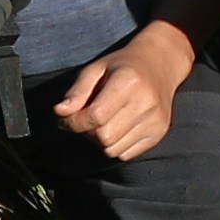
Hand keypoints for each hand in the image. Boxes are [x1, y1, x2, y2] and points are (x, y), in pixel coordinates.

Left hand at [47, 25, 190, 160]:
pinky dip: (115, 146)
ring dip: (100, 141)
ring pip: (113, 150)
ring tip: (102, 123)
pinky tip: (117, 127)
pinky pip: (126, 154)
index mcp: (128, 81)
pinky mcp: (159, 133)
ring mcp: (155, 120)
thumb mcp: (96, 69)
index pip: (96, 116)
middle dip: (87, 132)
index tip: (65, 119)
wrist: (160, 64)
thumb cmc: (122, 66)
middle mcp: (145, 103)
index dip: (74, 122)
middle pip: (104, 136)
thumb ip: (77, 91)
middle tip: (86, 120)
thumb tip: (60, 113)